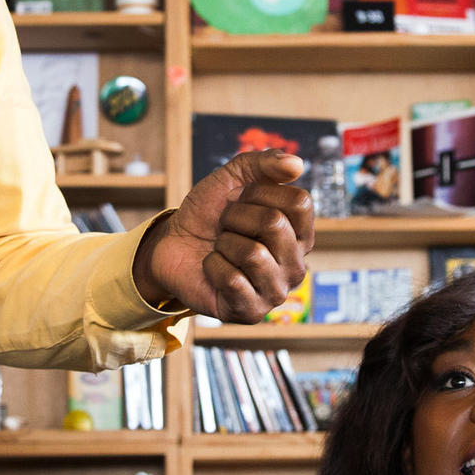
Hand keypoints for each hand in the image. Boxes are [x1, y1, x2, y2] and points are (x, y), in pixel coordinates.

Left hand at [134, 150, 314, 321]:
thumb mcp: (233, 177)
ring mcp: (276, 292)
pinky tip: (213, 269)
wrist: (172, 243)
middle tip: (225, 226)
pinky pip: (232, 279)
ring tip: (220, 248)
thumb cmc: (210, 214)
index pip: (299, 202)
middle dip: (235, 216)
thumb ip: (265, 162)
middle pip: (273, 224)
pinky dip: (212, 266)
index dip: (260, 192)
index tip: (240, 199)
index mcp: (301, 233)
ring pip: (252, 253)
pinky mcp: (250, 312)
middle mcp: (296, 265)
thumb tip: (296, 164)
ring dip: (224, 243)